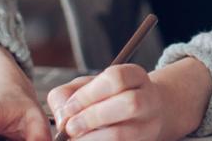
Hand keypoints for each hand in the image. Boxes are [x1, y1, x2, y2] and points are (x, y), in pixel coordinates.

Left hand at [48, 58, 211, 140]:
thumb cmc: (110, 98)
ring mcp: (150, 125)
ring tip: (76, 138)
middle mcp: (149, 99)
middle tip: (70, 128)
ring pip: (123, 133)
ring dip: (93, 138)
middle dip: (92, 117)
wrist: (146, 113)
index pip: (116, 78)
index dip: (88, 94)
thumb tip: (61, 115)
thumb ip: (68, 93)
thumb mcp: (89, 86)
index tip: (69, 108)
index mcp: (136, 76)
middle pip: (129, 104)